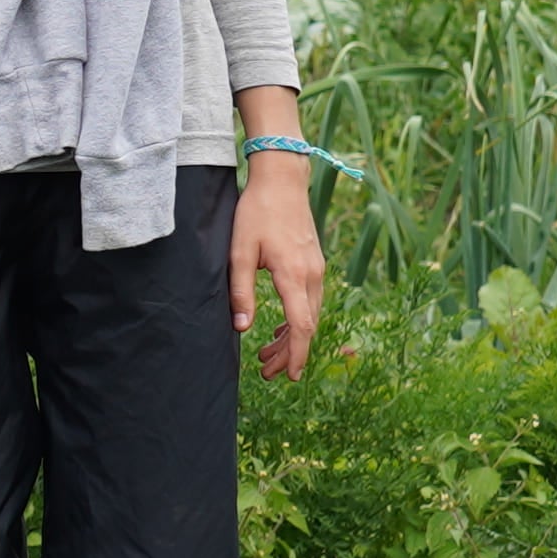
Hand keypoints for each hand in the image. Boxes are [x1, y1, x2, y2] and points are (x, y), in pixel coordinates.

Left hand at [232, 152, 326, 378]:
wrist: (282, 181)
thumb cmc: (256, 213)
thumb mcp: (239, 252)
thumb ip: (241, 291)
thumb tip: (243, 328)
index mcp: (294, 275)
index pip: (302, 325)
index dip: (297, 354)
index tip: (290, 375)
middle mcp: (312, 275)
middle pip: (308, 325)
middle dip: (290, 352)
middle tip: (267, 372)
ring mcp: (317, 269)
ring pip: (310, 314)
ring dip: (292, 337)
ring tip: (267, 355)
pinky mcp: (314, 264)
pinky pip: (310, 300)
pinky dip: (297, 319)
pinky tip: (280, 328)